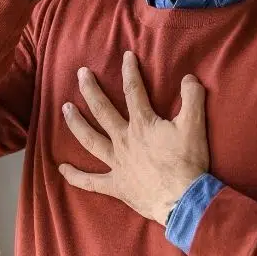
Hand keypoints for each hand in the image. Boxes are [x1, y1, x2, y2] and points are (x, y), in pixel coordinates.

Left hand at [58, 51, 209, 225]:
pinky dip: (75, 176)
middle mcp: (124, 140)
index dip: (129, 71)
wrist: (183, 199)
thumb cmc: (188, 162)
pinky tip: (61, 168)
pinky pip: (90, 182)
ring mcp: (117, 163)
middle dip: (90, 90)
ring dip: (76, 123)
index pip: (134, 91)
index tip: (126, 56)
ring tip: (65, 108)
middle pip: (102, 111)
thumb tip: (189, 78)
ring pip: (90, 139)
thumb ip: (192, 98)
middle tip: (80, 74)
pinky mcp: (116, 185)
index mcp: (143, 124)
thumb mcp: (195, 125)